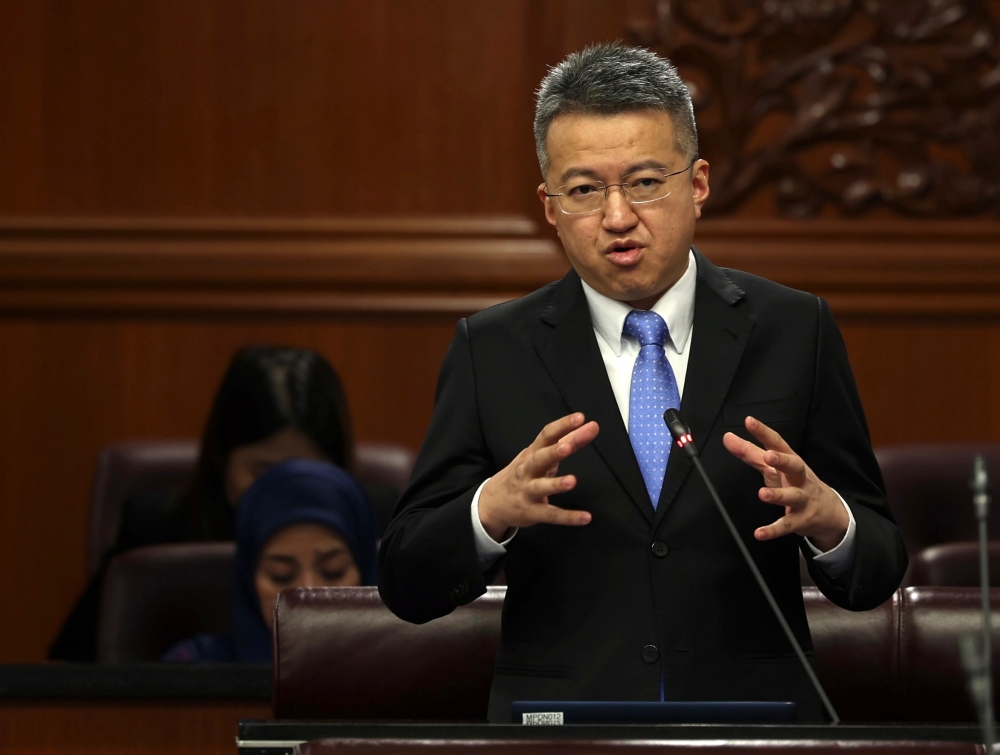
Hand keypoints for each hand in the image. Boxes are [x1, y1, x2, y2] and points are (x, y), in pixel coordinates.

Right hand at [478, 413, 598, 541]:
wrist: (494, 502)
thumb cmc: (523, 473)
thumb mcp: (538, 456)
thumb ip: (565, 441)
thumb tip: (588, 427)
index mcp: (532, 453)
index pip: (546, 435)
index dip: (562, 426)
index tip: (580, 418)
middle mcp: (528, 470)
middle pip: (539, 459)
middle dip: (553, 452)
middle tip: (568, 446)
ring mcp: (528, 492)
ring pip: (541, 487)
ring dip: (556, 484)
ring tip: (572, 481)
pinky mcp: (533, 512)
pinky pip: (551, 515)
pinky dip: (569, 517)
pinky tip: (586, 517)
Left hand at [722, 417, 847, 551]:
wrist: (829, 512)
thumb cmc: (796, 483)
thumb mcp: (774, 467)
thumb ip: (750, 453)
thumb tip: (727, 438)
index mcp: (791, 462)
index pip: (778, 443)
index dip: (764, 432)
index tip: (749, 421)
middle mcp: (800, 478)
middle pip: (795, 466)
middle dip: (783, 460)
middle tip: (768, 456)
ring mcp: (803, 499)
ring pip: (794, 496)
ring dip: (779, 495)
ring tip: (763, 494)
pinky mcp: (801, 520)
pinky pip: (787, 525)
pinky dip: (774, 530)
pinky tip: (759, 533)